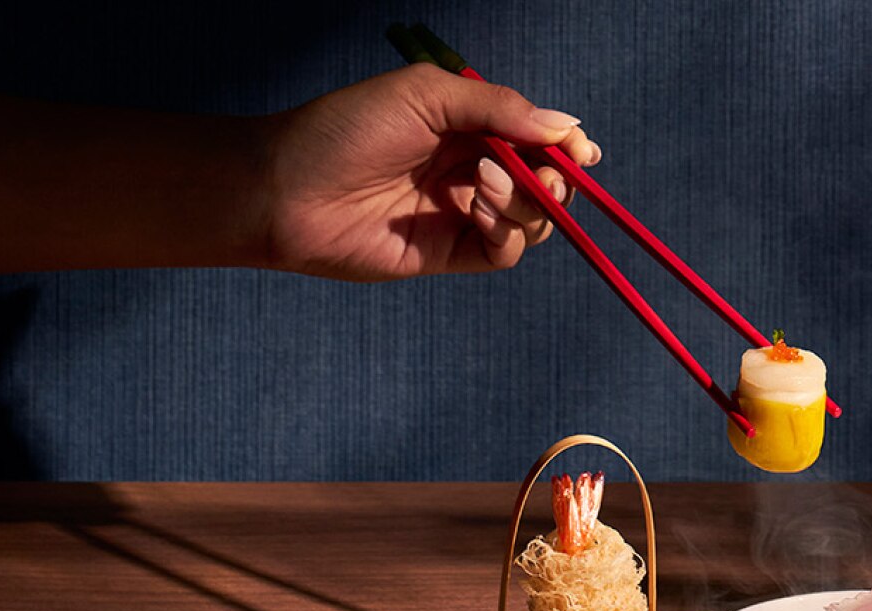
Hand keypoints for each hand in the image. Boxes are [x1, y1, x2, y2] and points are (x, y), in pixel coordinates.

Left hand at [263, 63, 601, 280]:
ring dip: (525, 202)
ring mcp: (464, 214)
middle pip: (545, 182)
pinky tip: (478, 212)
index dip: (565, 146)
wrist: (289, 190)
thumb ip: (498, 107)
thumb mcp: (427, 95)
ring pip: (533, 219)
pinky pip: (506, 252)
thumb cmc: (346, 129)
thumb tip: (566, 127)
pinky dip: (507, 234)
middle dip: (555, 179)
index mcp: (467, 126)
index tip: (582, 151)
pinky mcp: (452, 253)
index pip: (536, 138)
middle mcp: (472, 170)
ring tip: (483, 186)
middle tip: (544, 175)